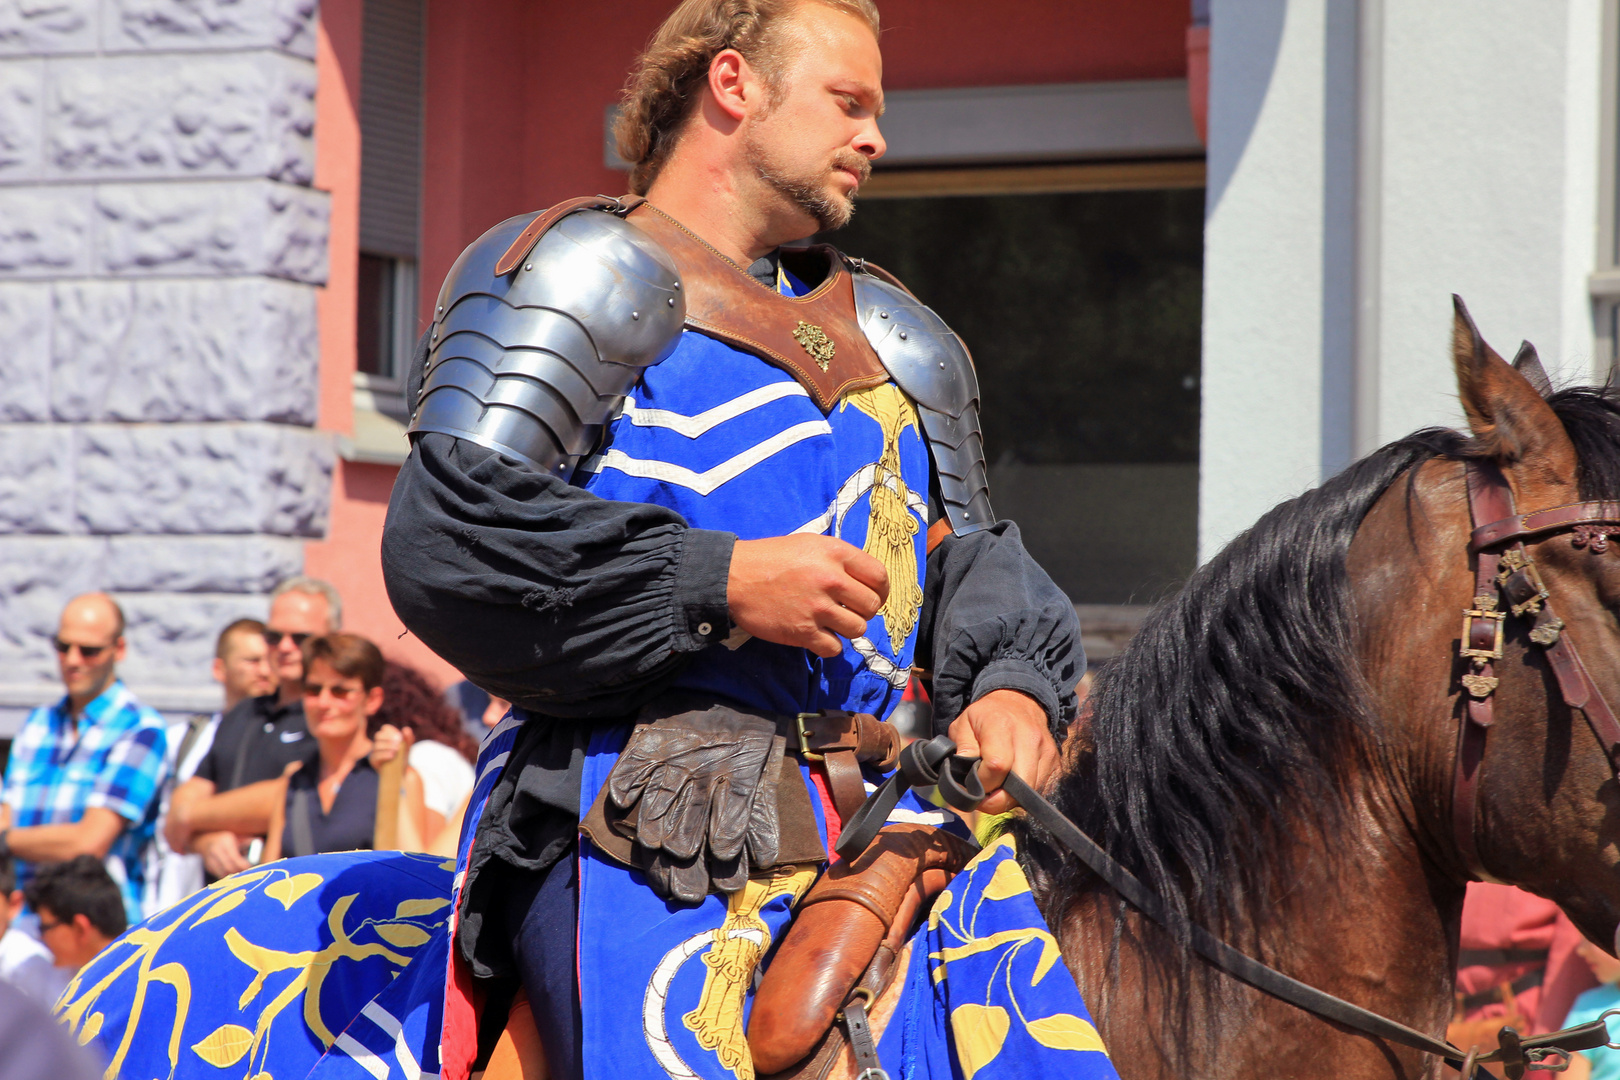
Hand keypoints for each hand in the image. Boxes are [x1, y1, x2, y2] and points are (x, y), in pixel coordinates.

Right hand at [195, 830, 250, 877]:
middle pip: (229, 867)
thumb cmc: (225, 839)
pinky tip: (233, 874)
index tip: (249, 867)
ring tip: (241, 874)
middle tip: (247, 873)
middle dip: (239, 871)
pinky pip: (219, 874)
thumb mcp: (236, 837)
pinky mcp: (208, 866)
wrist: (204, 840)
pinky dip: (227, 876)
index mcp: (225, 842)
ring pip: (224, 873)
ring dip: (233, 875)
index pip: (234, 857)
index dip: (243, 865)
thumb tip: (260, 841)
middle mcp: (216, 850)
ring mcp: (210, 859)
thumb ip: (247, 841)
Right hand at [369, 724, 413, 768]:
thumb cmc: (402, 757)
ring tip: (396, 750)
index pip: (385, 728)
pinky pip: (375, 756)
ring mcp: (374, 752)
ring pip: (376, 745)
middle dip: (388, 738)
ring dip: (387, 746)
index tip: (400, 736)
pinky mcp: (373, 761)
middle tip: (398, 742)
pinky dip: (384, 755)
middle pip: (378, 735)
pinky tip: (392, 755)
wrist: (401, 772)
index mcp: (386, 737)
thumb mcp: (407, 747)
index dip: (391, 731)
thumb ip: (408, 738)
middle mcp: (378, 743)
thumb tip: (406, 729)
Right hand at [727, 535, 888, 657]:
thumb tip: (864, 581)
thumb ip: (840, 559)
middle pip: (872, 606)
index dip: (881, 590)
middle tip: (847, 611)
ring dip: (847, 629)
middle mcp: (830, 579)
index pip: (879, 576)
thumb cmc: (771, 558)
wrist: (734, 577)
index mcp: (835, 553)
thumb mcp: (810, 544)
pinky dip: (828, 645)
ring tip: (831, 622)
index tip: (873, 596)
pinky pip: (834, 648)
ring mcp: (817, 607)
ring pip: (858, 629)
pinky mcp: (802, 632)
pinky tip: (817, 635)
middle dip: (863, 611)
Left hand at [947, 689, 1059, 815]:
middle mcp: (1029, 737)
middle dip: (999, 799)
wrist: (1018, 702)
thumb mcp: (963, 725)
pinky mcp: (1056, 762)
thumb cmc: (986, 718)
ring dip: (1012, 798)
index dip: (983, 783)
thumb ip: (962, 750)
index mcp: (1001, 725)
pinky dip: (1024, 794)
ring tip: (998, 786)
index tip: (973, 783)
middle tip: (985, 795)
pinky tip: (1012, 784)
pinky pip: (1041, 789)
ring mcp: (1046, 750)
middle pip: (1019, 785)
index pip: (997, 766)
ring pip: (1031, 791)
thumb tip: (966, 779)